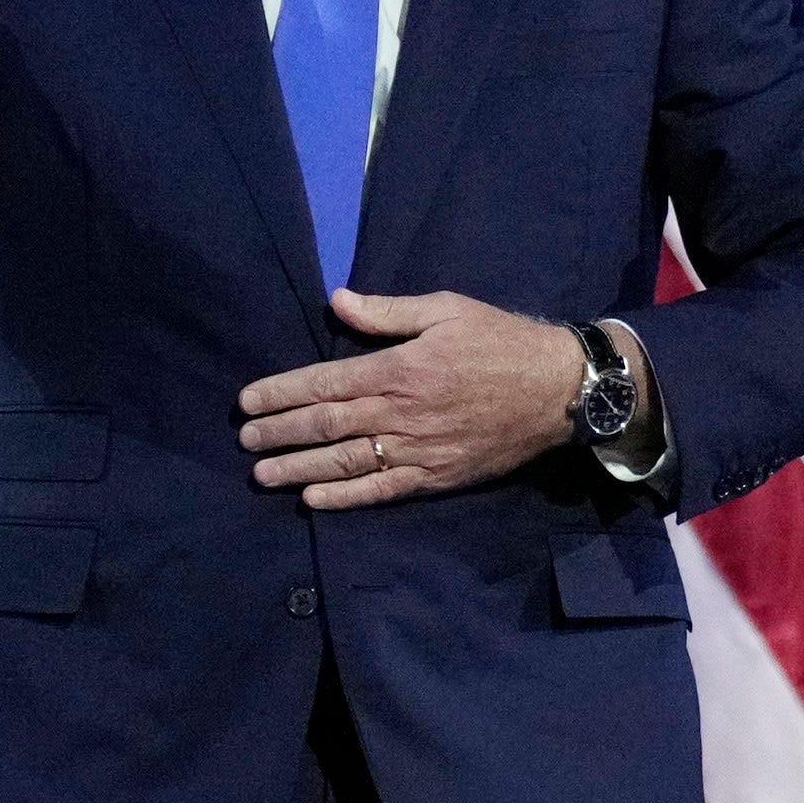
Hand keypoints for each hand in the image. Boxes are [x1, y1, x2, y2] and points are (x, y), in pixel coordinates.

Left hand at [241, 288, 589, 509]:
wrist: (558, 391)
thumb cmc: (501, 342)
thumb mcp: (445, 310)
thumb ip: (388, 312)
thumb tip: (338, 302)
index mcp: (398, 368)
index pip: (324, 382)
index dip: (281, 393)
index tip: (248, 401)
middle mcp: (401, 413)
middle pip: (326, 425)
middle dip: (279, 432)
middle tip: (245, 441)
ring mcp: (417, 450)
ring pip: (345, 462)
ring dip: (299, 468)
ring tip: (263, 474)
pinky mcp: (436, 477)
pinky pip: (382, 491)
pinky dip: (345, 497)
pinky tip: (313, 500)